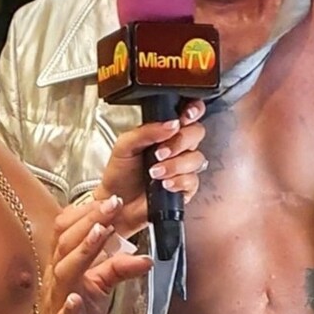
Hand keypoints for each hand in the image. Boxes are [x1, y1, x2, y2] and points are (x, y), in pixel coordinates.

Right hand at [11, 196, 151, 313]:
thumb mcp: (99, 290)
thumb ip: (117, 269)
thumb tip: (145, 256)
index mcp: (63, 266)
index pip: (66, 231)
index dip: (86, 213)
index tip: (111, 198)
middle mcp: (56, 281)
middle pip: (65, 243)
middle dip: (89, 221)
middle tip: (112, 203)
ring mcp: (56, 305)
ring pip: (63, 272)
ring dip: (82, 251)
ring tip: (100, 233)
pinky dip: (69, 306)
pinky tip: (76, 298)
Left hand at [93, 102, 207, 235]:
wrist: (116, 203)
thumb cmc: (119, 174)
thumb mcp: (125, 145)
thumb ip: (146, 131)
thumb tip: (170, 124)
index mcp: (164, 131)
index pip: (188, 113)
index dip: (193, 111)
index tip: (184, 117)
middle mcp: (176, 147)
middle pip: (197, 133)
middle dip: (180, 141)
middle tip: (160, 152)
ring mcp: (182, 167)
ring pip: (196, 158)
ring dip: (175, 165)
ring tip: (155, 172)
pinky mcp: (185, 187)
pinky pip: (193, 180)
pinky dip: (178, 181)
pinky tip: (164, 184)